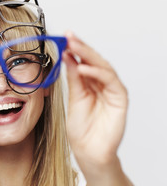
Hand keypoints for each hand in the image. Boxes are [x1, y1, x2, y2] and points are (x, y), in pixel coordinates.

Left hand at [63, 32, 127, 164]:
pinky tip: (83, 66)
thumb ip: (74, 77)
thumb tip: (68, 56)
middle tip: (69, 35)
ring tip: (73, 46)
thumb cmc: (80, 127)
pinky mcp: (120, 98)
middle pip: (94, 60)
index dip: (75, 48)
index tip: (64, 37)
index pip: (84, 61)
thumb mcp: (74, 97)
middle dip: (81, 47)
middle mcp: (102, 84)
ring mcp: (112, 90)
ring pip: (102, 66)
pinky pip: (110, 81)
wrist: (88, 150)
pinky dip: (97, 72)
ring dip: (88, 55)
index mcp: (90, 83)